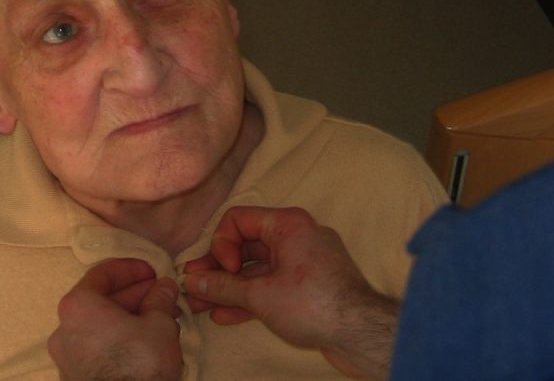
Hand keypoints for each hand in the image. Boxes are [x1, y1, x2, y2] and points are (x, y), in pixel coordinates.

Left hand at [48, 258, 181, 380]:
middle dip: (134, 295)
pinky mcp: (75, 378)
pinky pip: (97, 347)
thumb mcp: (160, 322)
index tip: (152, 270)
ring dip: (129, 317)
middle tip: (162, 295)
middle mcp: (63, 329)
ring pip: (99, 326)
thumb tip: (163, 287)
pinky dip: (118, 338)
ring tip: (160, 319)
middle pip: (100, 301)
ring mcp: (66, 357)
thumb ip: (159, 298)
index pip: (102, 274)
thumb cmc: (139, 362)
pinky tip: (145, 342)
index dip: (130, 268)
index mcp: (78, 306)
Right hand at [183, 206, 397, 379]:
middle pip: (245, 245)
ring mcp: (304, 262)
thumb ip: (223, 286)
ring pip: (257, 269)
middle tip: (193, 287)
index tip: (223, 271)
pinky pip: (272, 285)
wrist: (360, 333)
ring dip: (229, 287)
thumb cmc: (316, 304)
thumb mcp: (261, 295)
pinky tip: (224, 315)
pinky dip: (250, 298)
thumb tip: (195, 280)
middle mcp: (297, 236)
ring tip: (200, 305)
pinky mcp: (309, 287)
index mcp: (288, 224)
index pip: (238, 220)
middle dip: (217, 269)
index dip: (221, 245)